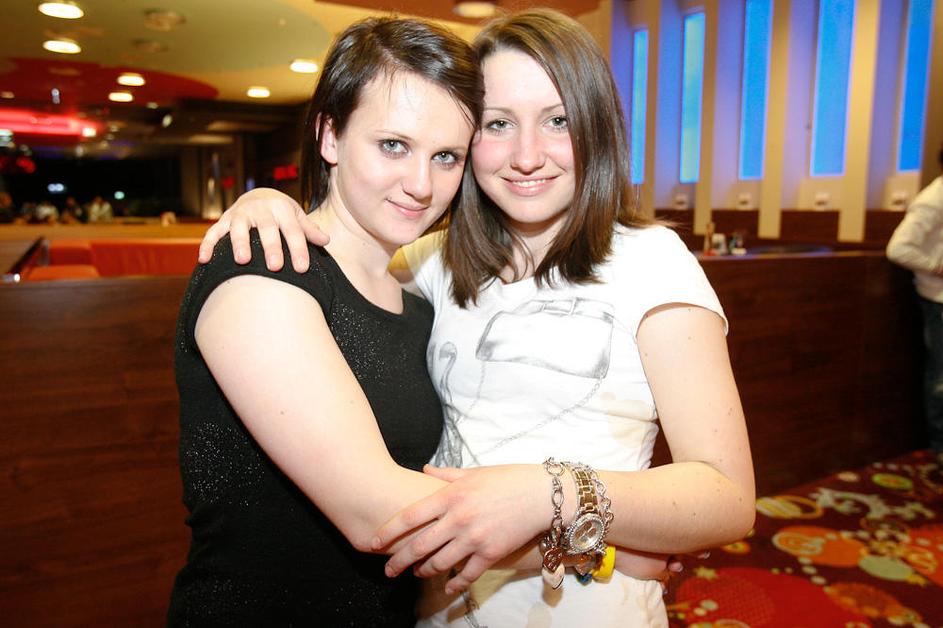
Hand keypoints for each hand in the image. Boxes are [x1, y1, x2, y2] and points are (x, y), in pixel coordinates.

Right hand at [197, 187, 328, 271]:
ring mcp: (240, 214)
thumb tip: (326, 241)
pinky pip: (213, 233)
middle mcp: (260, 208)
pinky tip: (204, 260)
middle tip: (275, 267)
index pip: (293, 230)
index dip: (298, 249)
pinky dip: (208, 244)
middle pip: (267, 229)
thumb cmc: (281, 213)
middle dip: (271, 247)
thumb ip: (308, 229)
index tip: (303, 268)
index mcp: (281, 208)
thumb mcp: (296, 216)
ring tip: (241, 261)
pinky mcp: (224, 220)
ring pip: (239, 228)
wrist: (258, 195)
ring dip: (239, 243)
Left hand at [372, 464, 545, 593]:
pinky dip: (453, 583)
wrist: (542, 495)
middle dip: (398, 560)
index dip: (388, 531)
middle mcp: (458, 518)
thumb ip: (446, 475)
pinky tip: (446, 586)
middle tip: (387, 569)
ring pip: (438, 562)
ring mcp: (474, 538)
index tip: (373, 542)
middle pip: (418, 545)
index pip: (410, 516)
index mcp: (451, 495)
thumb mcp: (474, 472)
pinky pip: (465, 574)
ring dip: (422, 571)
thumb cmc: (508, 479)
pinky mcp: (490, 553)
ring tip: (415, 573)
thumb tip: (425, 470)